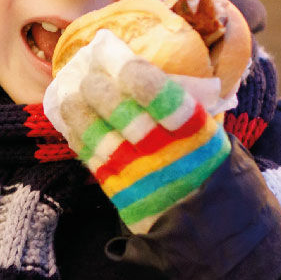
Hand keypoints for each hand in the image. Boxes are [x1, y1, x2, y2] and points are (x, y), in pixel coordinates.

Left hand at [42, 28, 232, 233]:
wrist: (205, 221)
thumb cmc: (205, 163)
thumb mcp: (210, 131)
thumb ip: (186, 100)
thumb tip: (150, 58)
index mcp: (195, 132)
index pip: (164, 99)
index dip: (138, 77)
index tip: (121, 58)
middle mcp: (164, 153)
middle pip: (122, 115)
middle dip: (99, 90)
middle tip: (90, 76)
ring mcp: (138, 174)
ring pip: (98, 136)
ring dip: (78, 112)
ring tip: (71, 96)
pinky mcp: (119, 191)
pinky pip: (90, 159)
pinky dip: (77, 136)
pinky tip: (72, 122)